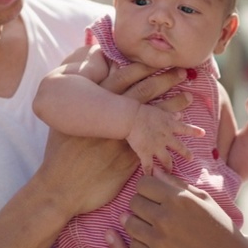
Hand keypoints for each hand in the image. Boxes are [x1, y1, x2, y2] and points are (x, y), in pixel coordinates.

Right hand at [36, 63, 194, 216]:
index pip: (122, 78)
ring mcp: (122, 137)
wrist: (60, 188)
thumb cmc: (58, 157)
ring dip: (173, 105)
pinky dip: (168, 138)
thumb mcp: (62, 126)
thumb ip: (76, 112)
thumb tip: (78, 97)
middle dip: (164, 80)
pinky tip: (181, 132)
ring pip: (153, 116)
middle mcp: (111, 119)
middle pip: (143, 92)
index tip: (155, 60)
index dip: (141, 68)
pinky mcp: (129, 157)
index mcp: (95, 106)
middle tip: (182, 71)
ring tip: (189, 98)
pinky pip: (155, 142)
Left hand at [121, 174, 247, 247]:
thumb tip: (155, 170)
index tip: (155, 195)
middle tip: (154, 212)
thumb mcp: (205, 200)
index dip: (148, 188)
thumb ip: (177, 184)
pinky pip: (134, 246)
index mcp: (179, 199)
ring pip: (129, 224)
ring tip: (153, 227)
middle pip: (134, 202)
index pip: (143, 184)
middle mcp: (165, 218)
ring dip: (138, 223)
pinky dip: (142, 244)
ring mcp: (159, 241)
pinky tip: (156, 244)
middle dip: (142, 204)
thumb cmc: (221, 229)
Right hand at [127, 104, 202, 173]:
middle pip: (179, 147)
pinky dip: (149, 173)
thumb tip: (181, 115)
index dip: (194, 131)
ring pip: (166, 160)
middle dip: (186, 153)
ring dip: (169, 167)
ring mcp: (156, 147)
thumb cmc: (144, 111)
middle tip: (191, 159)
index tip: (203, 133)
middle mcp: (166, 138)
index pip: (185, 128)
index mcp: (170, 125)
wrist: (131, 118)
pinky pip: (148, 166)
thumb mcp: (160, 111)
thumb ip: (171, 114)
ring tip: (170, 172)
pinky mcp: (145, 153)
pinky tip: (149, 178)